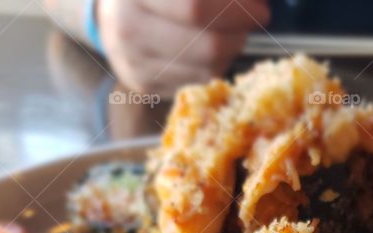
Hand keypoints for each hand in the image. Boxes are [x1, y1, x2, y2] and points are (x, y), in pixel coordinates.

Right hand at [97, 0, 269, 91]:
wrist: (112, 9)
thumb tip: (255, 4)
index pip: (196, 7)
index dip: (237, 10)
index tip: (260, 10)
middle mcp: (127, 26)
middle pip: (208, 46)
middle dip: (240, 34)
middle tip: (251, 21)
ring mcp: (132, 60)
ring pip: (207, 69)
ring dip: (230, 51)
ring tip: (229, 31)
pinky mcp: (141, 84)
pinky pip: (197, 82)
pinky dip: (213, 65)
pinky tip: (208, 48)